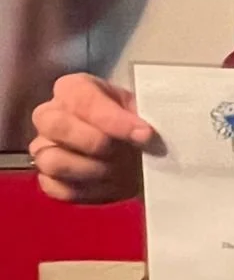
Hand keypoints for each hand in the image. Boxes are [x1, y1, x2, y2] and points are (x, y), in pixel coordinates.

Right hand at [29, 73, 154, 202]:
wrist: (140, 154)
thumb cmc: (138, 123)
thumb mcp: (145, 110)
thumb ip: (143, 115)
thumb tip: (144, 133)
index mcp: (74, 89)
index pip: (81, 98)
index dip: (112, 118)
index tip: (143, 134)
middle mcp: (50, 115)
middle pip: (55, 126)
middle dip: (95, 142)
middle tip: (124, 152)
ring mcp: (43, 149)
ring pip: (51, 161)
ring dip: (92, 170)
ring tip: (120, 170)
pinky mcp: (48, 180)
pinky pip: (59, 189)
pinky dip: (89, 190)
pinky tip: (111, 184)